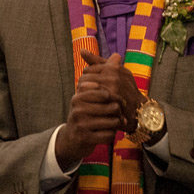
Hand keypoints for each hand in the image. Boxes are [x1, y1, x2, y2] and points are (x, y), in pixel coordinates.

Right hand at [54, 51, 142, 167]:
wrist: (73, 138)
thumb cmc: (85, 112)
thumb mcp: (91, 92)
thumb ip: (104, 73)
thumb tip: (117, 55)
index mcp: (80, 95)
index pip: (106, 92)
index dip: (116, 97)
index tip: (118, 100)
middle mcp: (78, 108)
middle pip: (112, 107)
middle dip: (119, 111)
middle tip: (120, 113)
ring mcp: (80, 124)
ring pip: (112, 121)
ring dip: (117, 123)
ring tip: (116, 122)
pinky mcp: (85, 138)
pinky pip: (108, 135)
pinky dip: (112, 134)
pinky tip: (110, 132)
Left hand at [76, 50, 144, 128]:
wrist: (138, 108)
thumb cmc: (125, 88)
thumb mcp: (116, 71)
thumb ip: (98, 61)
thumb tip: (82, 51)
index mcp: (113, 67)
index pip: (87, 70)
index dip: (88, 78)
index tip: (92, 84)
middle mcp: (112, 75)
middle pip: (84, 78)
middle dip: (85, 85)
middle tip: (89, 93)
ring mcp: (111, 88)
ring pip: (85, 88)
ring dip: (85, 93)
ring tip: (90, 98)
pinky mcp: (110, 100)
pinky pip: (90, 97)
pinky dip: (88, 101)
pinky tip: (92, 104)